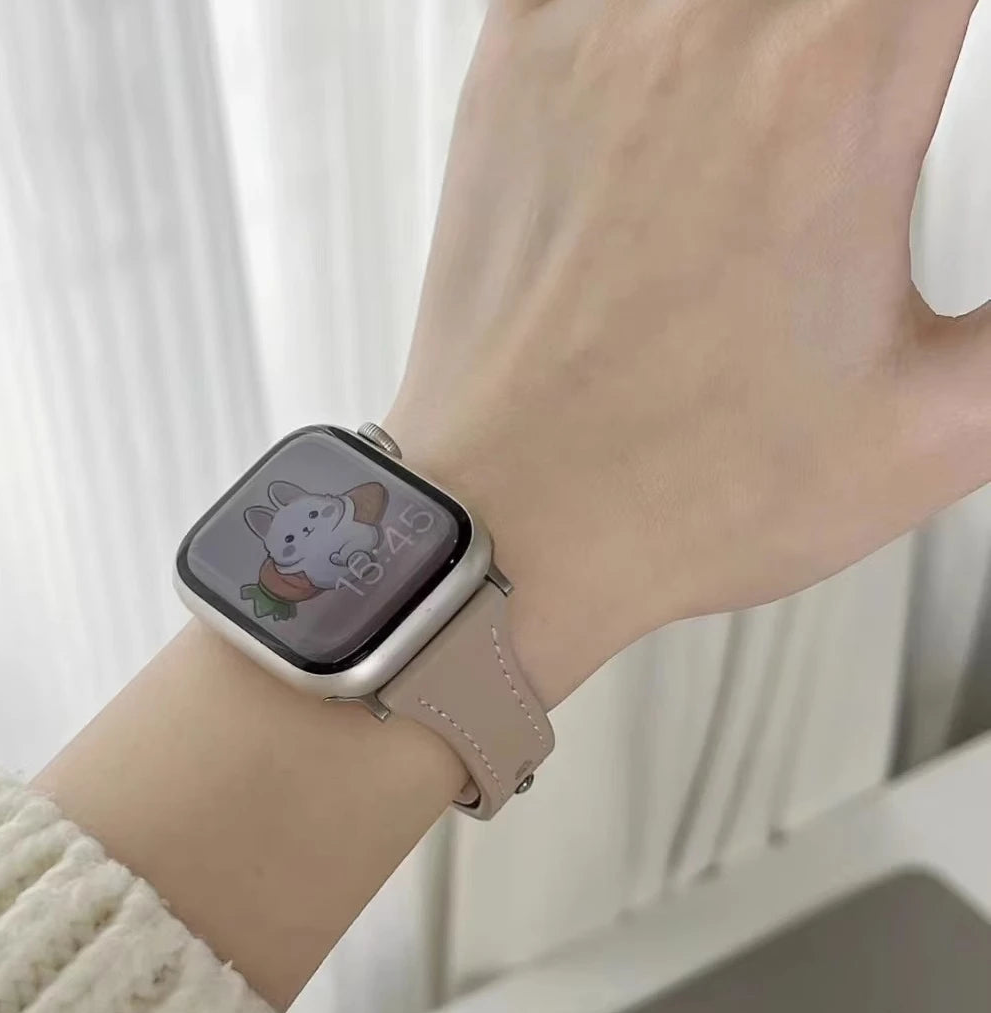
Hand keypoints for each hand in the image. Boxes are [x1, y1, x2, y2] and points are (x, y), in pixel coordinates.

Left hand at [388, 0, 989, 705]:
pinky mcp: (511, 74)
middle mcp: (704, 32)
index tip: (933, 49)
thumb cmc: (677, 491)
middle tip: (870, 79)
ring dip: (772, 18)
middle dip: (872, 26)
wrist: (509, 526)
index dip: (937, 16)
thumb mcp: (936, 424)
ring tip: (789, 79)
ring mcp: (590, 39)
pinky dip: (643, 9)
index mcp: (835, 82)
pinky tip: (675, 52)